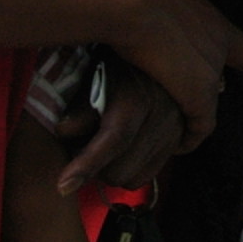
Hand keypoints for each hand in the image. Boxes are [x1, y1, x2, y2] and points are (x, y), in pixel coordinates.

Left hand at [57, 75, 182, 195]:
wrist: (160, 55)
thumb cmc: (116, 66)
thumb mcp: (94, 76)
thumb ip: (80, 106)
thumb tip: (64, 133)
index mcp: (137, 97)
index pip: (112, 139)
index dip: (85, 165)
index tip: (63, 186)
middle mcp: (161, 118)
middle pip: (119, 171)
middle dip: (95, 168)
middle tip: (81, 147)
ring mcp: (175, 133)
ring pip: (132, 180)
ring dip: (111, 171)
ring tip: (101, 148)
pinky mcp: (179, 143)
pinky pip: (146, 177)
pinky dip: (128, 171)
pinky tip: (120, 151)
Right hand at [100, 0, 242, 151]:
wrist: (132, 2)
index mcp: (217, 25)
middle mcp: (220, 51)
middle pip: (220, 81)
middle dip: (206, 91)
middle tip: (183, 99)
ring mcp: (211, 74)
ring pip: (208, 105)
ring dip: (193, 114)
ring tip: (178, 127)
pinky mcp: (197, 96)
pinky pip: (199, 128)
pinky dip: (190, 139)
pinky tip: (180, 147)